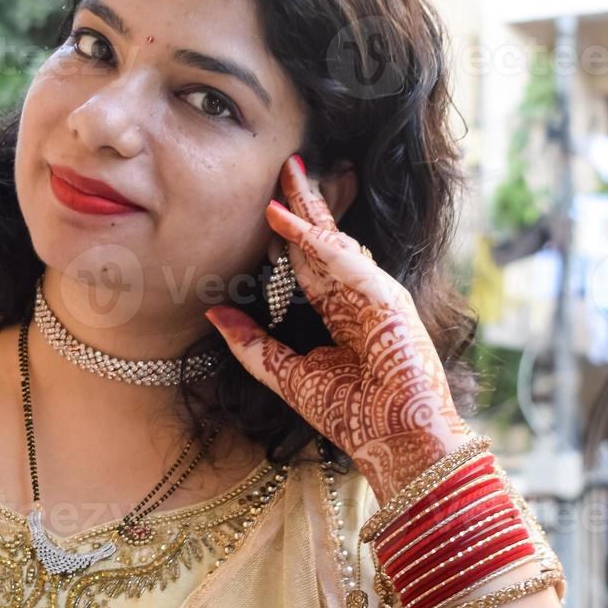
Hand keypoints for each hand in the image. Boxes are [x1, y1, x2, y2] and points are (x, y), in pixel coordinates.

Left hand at [204, 154, 470, 504]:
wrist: (396, 443)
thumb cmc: (352, 416)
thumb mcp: (287, 375)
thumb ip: (251, 344)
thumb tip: (211, 311)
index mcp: (338, 312)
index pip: (309, 261)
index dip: (287, 233)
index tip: (266, 203)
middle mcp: (357, 296)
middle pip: (324, 239)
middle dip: (303, 203)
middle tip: (284, 165)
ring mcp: (374, 293)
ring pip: (336, 239)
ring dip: (311, 205)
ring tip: (286, 171)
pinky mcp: (386, 298)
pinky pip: (343, 261)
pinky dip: (314, 239)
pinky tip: (285, 217)